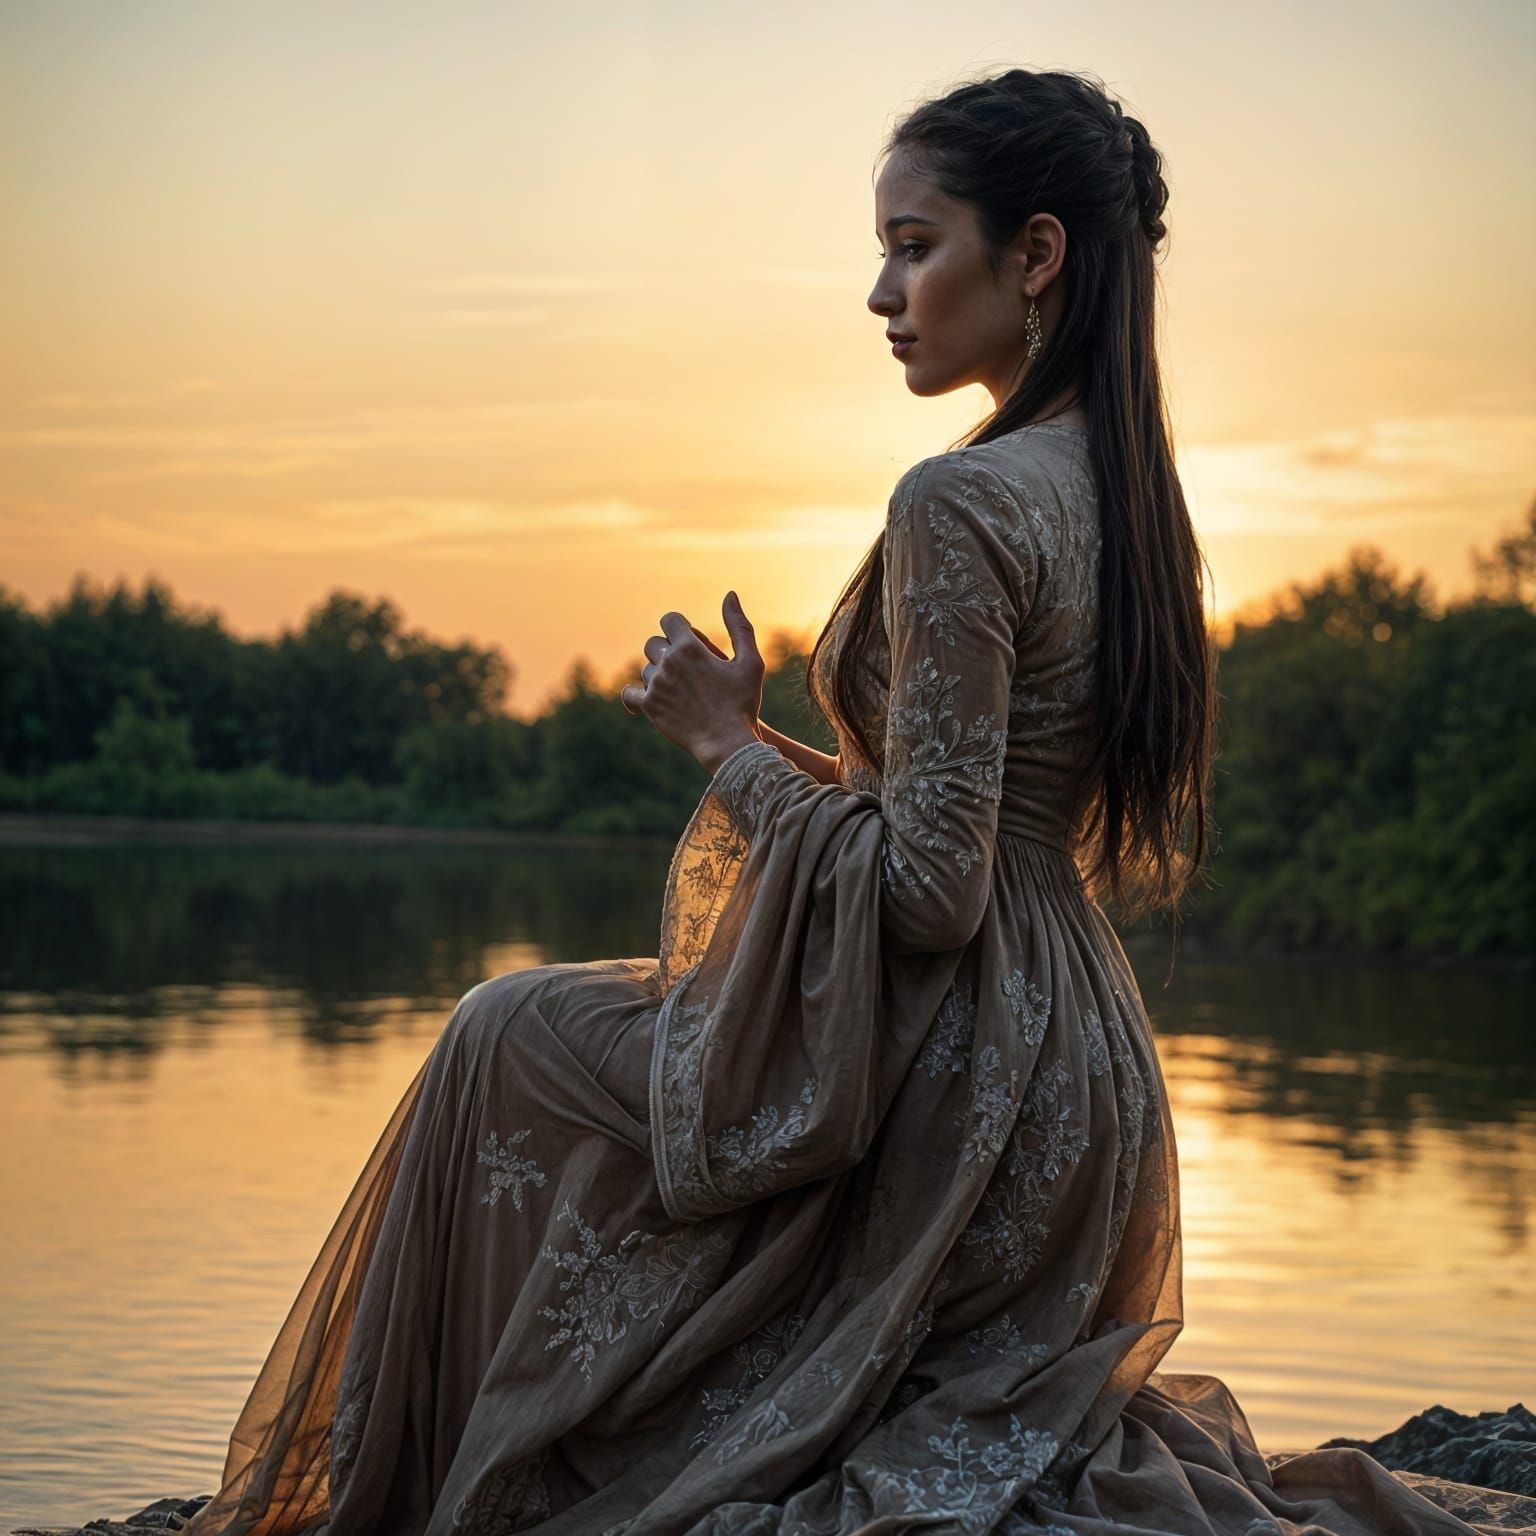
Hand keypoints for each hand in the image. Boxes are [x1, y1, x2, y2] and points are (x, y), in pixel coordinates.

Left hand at [620, 591, 765, 772]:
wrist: (727, 743)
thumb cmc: (743, 703)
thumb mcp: (750, 662)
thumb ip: (739, 626)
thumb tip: (730, 595)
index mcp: (690, 648)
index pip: (670, 620)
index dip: (678, 627)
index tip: (687, 640)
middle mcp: (668, 663)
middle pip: (654, 643)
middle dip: (667, 651)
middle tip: (685, 669)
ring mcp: (655, 685)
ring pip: (646, 669)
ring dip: (658, 675)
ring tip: (680, 691)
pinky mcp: (649, 707)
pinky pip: (630, 693)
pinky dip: (636, 695)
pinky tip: (648, 699)